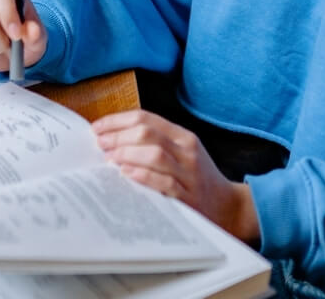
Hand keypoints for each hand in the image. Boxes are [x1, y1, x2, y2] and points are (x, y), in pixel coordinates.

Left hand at [93, 110, 261, 244]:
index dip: (117, 121)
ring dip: (127, 154)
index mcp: (183, 136)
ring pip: (155, 154)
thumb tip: (113, 140)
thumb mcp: (183, 153)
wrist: (228, 206)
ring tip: (109, 159)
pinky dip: (142, 176)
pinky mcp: (188, 197)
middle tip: (99, 144)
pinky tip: (126, 174)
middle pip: (147, 133)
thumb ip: (155, 144)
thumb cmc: (197, 179)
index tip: (97, 127)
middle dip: (118, 137)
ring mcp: (188, 173)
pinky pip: (163, 182)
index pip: (146, 118)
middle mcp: (187, 151)